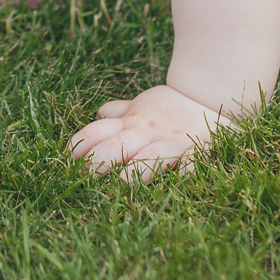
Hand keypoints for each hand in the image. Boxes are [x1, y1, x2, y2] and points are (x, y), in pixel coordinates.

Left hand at [67, 84, 229, 178]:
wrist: (213, 96)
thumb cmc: (172, 108)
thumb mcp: (143, 106)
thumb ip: (121, 112)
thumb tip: (99, 113)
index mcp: (132, 123)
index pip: (100, 131)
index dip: (83, 143)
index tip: (67, 159)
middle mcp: (148, 133)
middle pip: (118, 145)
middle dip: (100, 160)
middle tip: (83, 178)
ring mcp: (173, 142)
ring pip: (151, 156)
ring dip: (137, 170)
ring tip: (123, 184)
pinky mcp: (200, 150)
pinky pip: (194, 162)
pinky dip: (189, 172)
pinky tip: (181, 183)